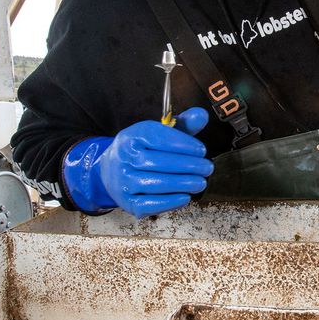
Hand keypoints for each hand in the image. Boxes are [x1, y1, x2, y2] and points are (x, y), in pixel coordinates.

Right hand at [63, 107, 212, 218]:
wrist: (112, 170)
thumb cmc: (143, 150)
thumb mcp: (159, 132)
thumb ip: (183, 123)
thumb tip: (202, 115)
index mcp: (131, 136)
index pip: (157, 137)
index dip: (182, 144)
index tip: (201, 150)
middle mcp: (123, 157)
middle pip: (158, 162)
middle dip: (187, 166)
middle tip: (206, 168)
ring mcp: (122, 181)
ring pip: (155, 183)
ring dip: (181, 184)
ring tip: (200, 182)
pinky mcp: (126, 202)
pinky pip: (148, 204)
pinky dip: (169, 202)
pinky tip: (185, 197)